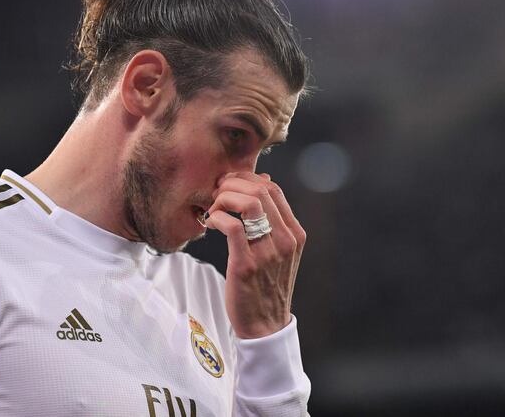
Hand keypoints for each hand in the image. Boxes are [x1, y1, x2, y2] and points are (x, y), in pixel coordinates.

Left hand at [204, 172, 306, 338]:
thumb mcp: (278, 250)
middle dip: (232, 185)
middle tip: (216, 195)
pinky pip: (231, 226)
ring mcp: (268, 253)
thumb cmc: (266, 284)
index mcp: (295, 233)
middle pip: (260, 190)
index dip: (247, 180)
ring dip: (224, 198)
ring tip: (214, 209)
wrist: (264, 324)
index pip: (273, 189)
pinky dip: (217, 217)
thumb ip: (273, 219)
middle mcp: (286, 240)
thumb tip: (265, 182)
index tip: (229, 186)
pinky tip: (210, 223)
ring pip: (248, 203)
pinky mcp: (247, 265)